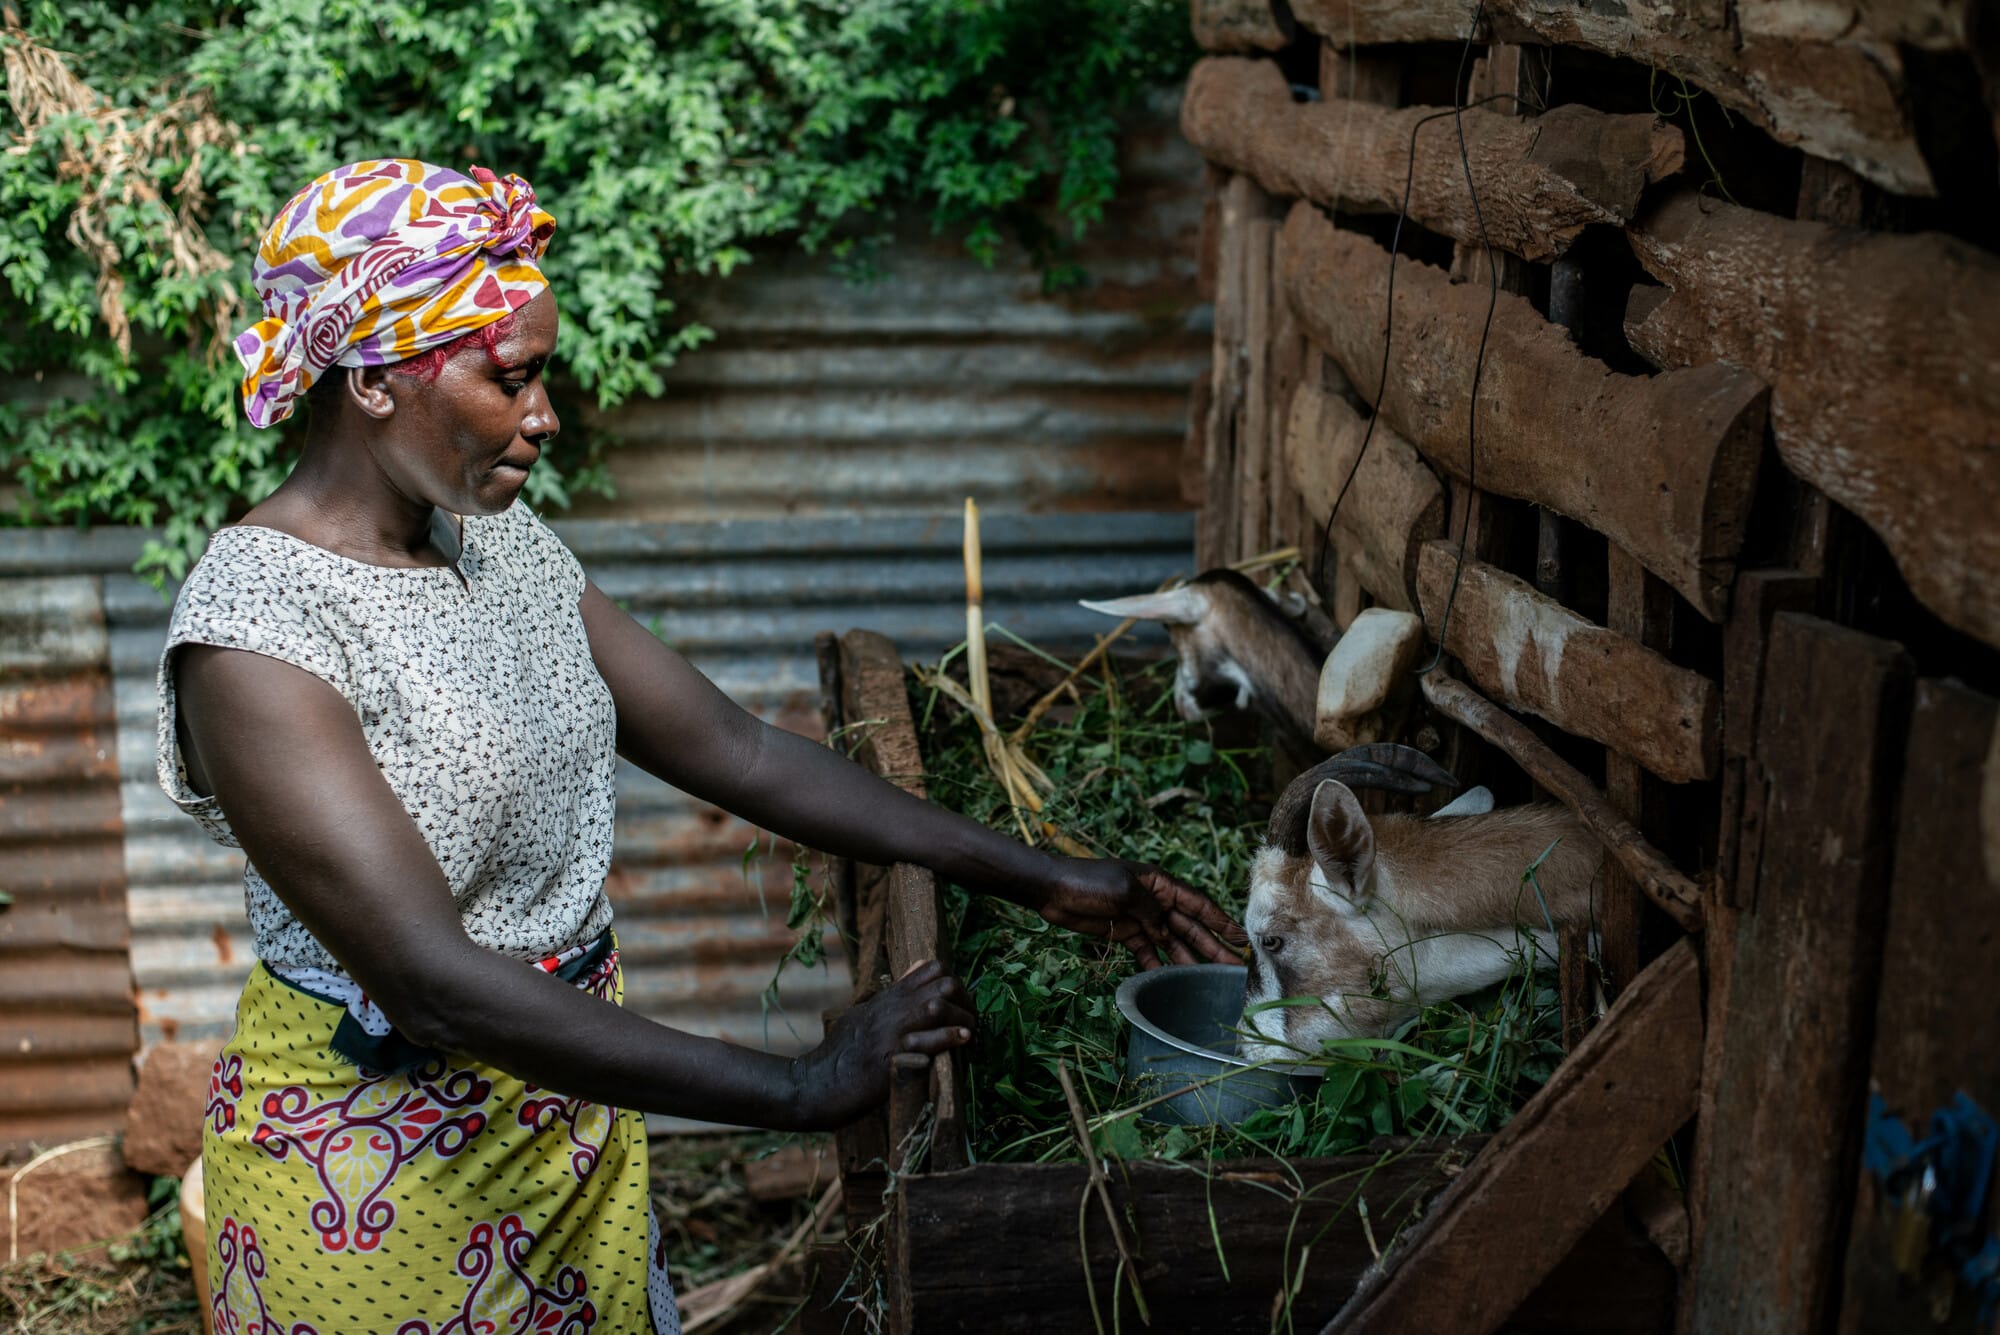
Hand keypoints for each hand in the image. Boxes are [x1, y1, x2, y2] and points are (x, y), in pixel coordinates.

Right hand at [791, 960, 974, 1127]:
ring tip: (970, 1033)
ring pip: (938, 1006)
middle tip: (970, 1021)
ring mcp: (890, 1032)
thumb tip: (916, 969)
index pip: (932, 969)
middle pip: (943, 984)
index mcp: (887, 998)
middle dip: (966, 1000)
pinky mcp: (890, 1059)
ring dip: (962, 1018)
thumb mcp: (864, 1014)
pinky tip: (962, 1041)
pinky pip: (925, 1041)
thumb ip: (892, 994)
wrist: (814, 1085)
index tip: (961, 1004)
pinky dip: (949, 1038)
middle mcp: (891, 1010)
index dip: (955, 982)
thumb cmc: (840, 1054)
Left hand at [1032, 858, 1247, 969]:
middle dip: (1211, 946)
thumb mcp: (1124, 890)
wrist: (1051, 890)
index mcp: (1160, 884)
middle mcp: (1155, 901)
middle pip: (1189, 926)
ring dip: (1189, 960)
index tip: (1241, 938)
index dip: (1221, 921)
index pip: (1197, 904)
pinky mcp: (1124, 933)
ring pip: (1171, 942)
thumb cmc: (1088, 882)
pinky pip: (1147, 952)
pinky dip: (1158, 965)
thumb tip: (1168, 930)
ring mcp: (1140, 918)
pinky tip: (1171, 980)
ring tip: (1208, 980)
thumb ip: (1150, 910)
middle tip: (1232, 968)